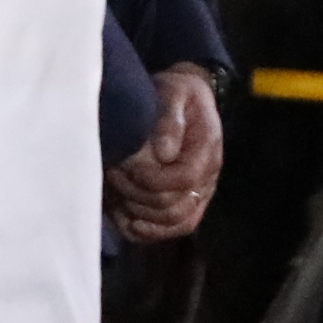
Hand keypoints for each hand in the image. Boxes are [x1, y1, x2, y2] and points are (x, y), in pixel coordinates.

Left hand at [106, 64, 222, 243]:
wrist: (186, 99)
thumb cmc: (177, 92)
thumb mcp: (174, 91)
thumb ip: (170, 117)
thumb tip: (164, 152)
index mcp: (207, 149)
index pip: (185, 179)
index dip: (154, 180)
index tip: (128, 167)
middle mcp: (208, 177)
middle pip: (178, 206)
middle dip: (140, 195)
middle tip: (113, 176)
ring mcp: (199, 193)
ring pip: (176, 223)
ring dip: (141, 215)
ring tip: (116, 197)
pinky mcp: (187, 202)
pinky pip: (172, 228)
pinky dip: (147, 230)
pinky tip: (124, 219)